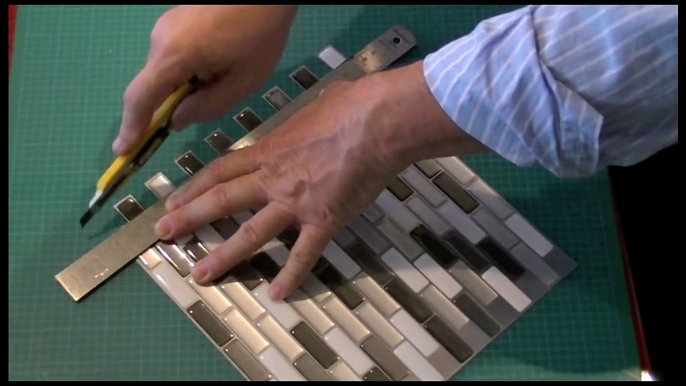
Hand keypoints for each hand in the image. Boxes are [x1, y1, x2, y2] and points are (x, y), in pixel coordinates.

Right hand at [113, 5, 298, 154]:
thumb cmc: (260, 34)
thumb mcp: (242, 82)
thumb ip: (207, 107)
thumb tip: (175, 121)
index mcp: (174, 55)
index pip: (141, 98)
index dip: (131, 127)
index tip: (123, 150)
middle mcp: (160, 39)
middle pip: (154, 85)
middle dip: (173, 104)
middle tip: (211, 99)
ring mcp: (165, 26)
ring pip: (165, 70)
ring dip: (186, 84)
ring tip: (227, 73)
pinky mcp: (174, 20)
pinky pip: (172, 55)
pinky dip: (188, 68)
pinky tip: (221, 60)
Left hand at [154, 62, 484, 299]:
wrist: (377, 122)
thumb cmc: (351, 106)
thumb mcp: (317, 105)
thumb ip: (307, 118)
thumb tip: (320, 108)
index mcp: (270, 151)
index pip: (222, 170)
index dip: (194, 187)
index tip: (174, 201)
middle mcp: (274, 179)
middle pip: (222, 200)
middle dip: (190, 218)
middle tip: (163, 234)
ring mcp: (296, 202)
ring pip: (251, 233)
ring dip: (224, 256)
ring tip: (200, 275)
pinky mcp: (323, 220)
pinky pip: (304, 253)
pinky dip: (291, 275)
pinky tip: (278, 294)